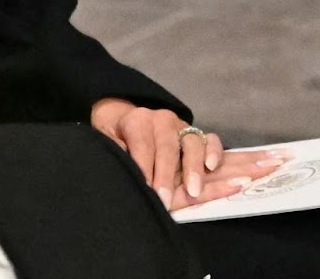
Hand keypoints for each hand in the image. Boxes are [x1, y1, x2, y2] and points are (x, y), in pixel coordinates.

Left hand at [89, 98, 284, 206]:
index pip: (142, 145)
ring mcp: (181, 125)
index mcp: (137, 120)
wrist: (124, 118)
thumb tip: (122, 166)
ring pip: (192, 144)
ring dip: (193, 169)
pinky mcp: (196, 133)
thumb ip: (114, 150)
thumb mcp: (105, 139)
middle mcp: (161, 120)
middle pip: (167, 148)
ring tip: (193, 191)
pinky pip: (210, 140)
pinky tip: (211, 167)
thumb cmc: (115, 134)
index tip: (145, 189)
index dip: (143, 167)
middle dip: (166, 176)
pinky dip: (214, 152)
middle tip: (165, 200)